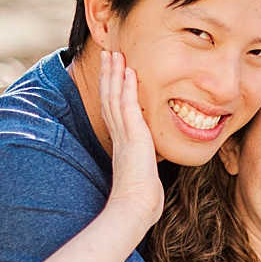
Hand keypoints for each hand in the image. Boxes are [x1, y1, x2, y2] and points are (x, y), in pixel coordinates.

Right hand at [97, 50, 162, 226]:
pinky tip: (128, 71)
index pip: (113, 111)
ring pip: (114, 97)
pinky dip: (127, 87)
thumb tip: (152, 180)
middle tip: (108, 55)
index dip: (112, 91)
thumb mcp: (145, 179)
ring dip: (115, 74)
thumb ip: (146, 171)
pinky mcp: (133, 135)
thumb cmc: (141, 200)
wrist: (136, 207)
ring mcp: (124, 134)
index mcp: (121, 144)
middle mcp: (119, 136)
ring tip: (114, 54)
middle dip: (109, 76)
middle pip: (109, 98)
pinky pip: (127, 105)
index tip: (113, 74)